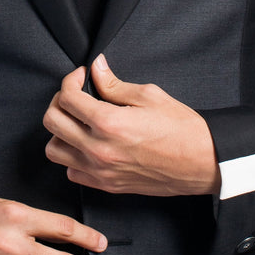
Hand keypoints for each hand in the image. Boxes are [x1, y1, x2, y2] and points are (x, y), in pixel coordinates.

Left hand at [42, 55, 220, 197]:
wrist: (203, 162)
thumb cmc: (182, 129)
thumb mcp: (149, 96)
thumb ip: (114, 84)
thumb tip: (95, 68)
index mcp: (109, 123)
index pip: (67, 98)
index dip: (71, 80)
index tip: (82, 76)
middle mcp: (98, 150)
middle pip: (52, 121)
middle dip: (60, 101)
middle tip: (76, 95)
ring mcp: (100, 171)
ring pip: (54, 150)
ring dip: (61, 131)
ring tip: (78, 121)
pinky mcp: (106, 185)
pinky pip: (71, 172)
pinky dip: (73, 157)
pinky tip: (88, 144)